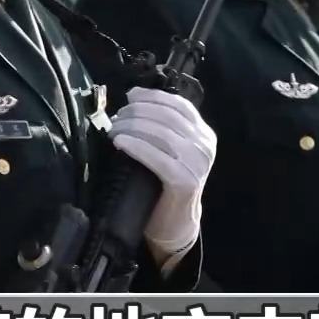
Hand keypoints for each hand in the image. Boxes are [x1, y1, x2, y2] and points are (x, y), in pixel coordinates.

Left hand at [107, 86, 217, 265]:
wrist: (175, 223)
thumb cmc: (164, 182)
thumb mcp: (168, 149)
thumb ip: (160, 125)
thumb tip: (133, 96)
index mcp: (203, 134)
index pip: (179, 105)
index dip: (153, 97)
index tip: (130, 96)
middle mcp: (205, 146)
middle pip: (168, 117)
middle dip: (138, 112)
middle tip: (116, 116)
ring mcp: (198, 164)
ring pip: (162, 134)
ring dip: (133, 127)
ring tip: (113, 129)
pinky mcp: (185, 181)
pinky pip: (157, 157)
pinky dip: (136, 146)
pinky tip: (120, 142)